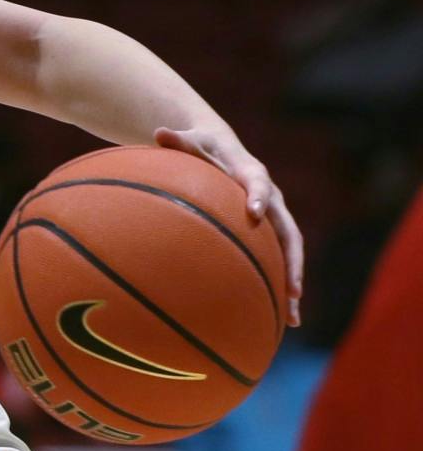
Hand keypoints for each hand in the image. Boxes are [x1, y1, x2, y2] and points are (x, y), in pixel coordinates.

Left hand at [154, 125, 303, 325]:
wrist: (219, 148)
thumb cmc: (200, 146)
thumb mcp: (188, 140)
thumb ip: (176, 140)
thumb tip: (158, 131)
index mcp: (250, 173)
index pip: (256, 182)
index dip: (256, 195)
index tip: (253, 212)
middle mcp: (268, 198)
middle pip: (287, 230)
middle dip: (292, 261)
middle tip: (293, 288)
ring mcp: (270, 218)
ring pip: (288, 252)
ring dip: (291, 284)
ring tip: (293, 318)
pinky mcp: (265, 233)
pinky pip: (274, 260)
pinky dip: (276, 287)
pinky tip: (276, 319)